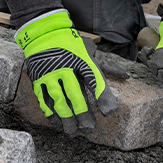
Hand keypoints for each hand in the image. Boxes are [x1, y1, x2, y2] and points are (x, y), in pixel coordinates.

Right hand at [15, 9, 117, 133]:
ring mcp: (49, 73)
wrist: (43, 32)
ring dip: (65, 117)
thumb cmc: (70, 43)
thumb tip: (126, 76)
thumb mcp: (90, 50)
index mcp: (81, 59)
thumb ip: (106, 66)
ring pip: (58, 100)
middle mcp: (65, 67)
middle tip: (89, 128)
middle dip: (83, 113)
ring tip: (72, 131)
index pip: (95, 80)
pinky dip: (50, 113)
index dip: (103, 97)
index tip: (109, 112)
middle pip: (75, 94)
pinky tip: (57, 123)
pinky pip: (43, 99)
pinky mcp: (37, 78)